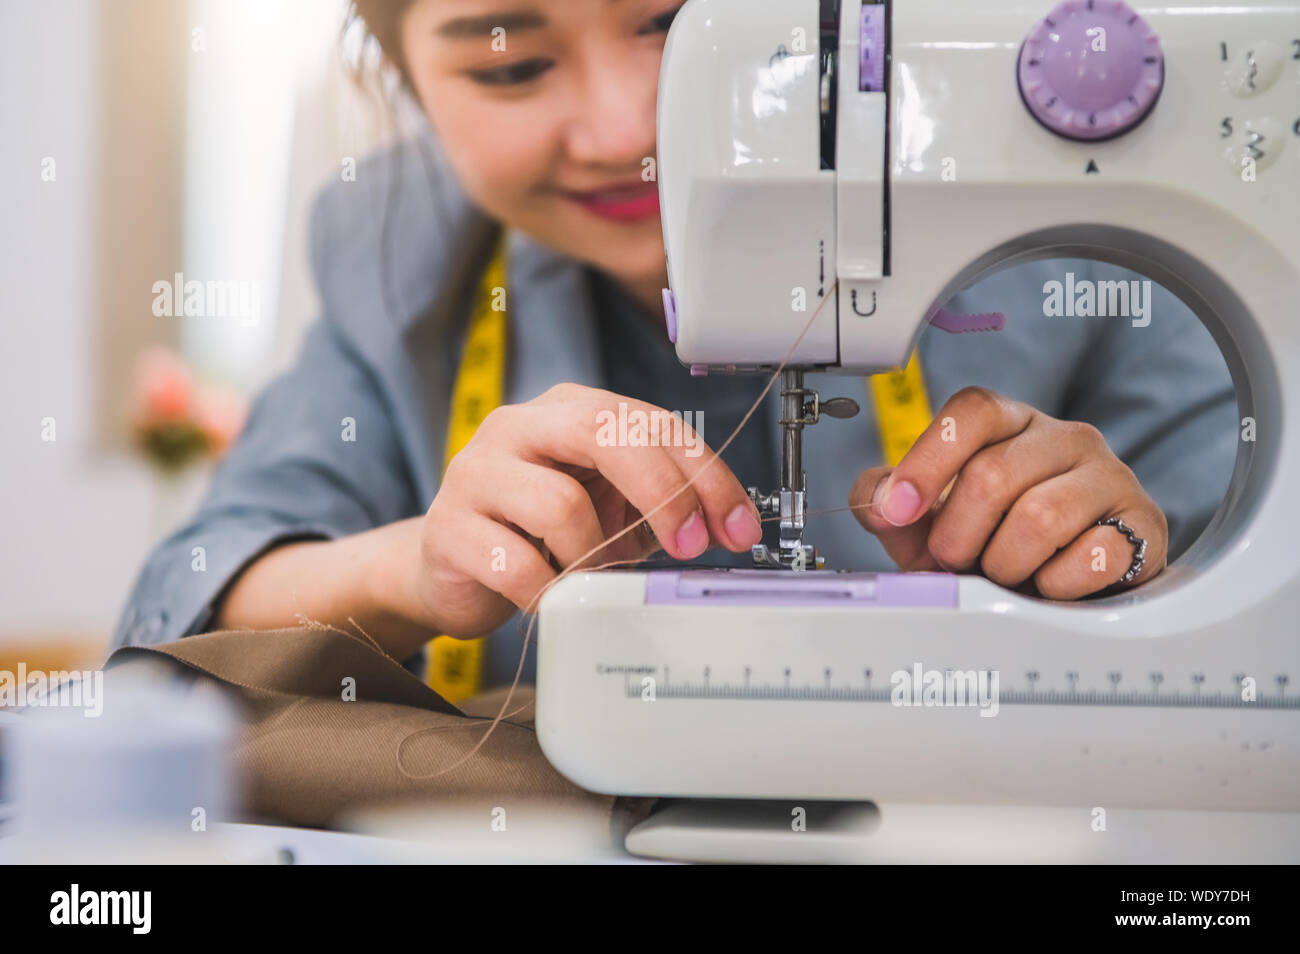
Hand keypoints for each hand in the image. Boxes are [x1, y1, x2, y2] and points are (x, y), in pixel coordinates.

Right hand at [408, 383, 762, 636]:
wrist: (452, 570)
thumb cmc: (538, 535)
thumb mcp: (609, 509)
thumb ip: (661, 505)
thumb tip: (723, 526)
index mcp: (568, 409)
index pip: (650, 422)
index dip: (704, 474)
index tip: (737, 526)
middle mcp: (519, 426)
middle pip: (603, 431)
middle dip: (662, 491)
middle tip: (688, 545)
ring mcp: (477, 472)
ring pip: (561, 506)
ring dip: (594, 556)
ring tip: (590, 577)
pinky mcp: (449, 527)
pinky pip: (517, 564)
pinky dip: (549, 592)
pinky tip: (550, 597)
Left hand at [848, 386, 1166, 598]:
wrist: (1066, 595)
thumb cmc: (995, 549)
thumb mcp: (929, 529)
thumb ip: (892, 508)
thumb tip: (877, 500)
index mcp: (1010, 426)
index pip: (973, 410)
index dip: (928, 460)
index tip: (899, 508)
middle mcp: (1064, 439)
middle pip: (994, 473)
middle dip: (959, 535)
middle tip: (956, 561)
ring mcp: (1110, 477)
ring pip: (1041, 515)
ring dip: (1005, 563)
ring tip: (1004, 575)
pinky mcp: (1144, 523)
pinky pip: (1092, 555)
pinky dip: (1056, 584)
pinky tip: (1051, 585)